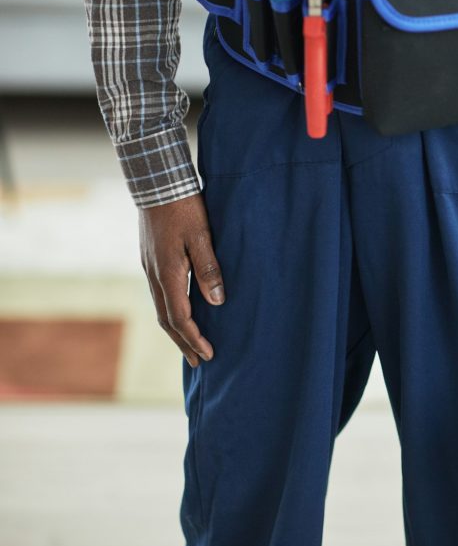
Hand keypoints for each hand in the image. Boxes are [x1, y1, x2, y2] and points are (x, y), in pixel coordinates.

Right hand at [139, 194, 223, 366]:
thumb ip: (210, 269)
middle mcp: (155, 275)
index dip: (195, 338)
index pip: (180, 318)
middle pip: (167, 320)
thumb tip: (218, 302)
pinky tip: (180, 312)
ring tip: (189, 344)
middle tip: (199, 362)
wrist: (156, 183)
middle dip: (183, 342)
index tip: (209, 354)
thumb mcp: (202, 236)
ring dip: (176, 330)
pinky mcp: (151, 260)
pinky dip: (171, 312)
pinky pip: (160, 295)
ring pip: (161, 308)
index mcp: (168, 274)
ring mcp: (150, 268)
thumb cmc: (184, 207)